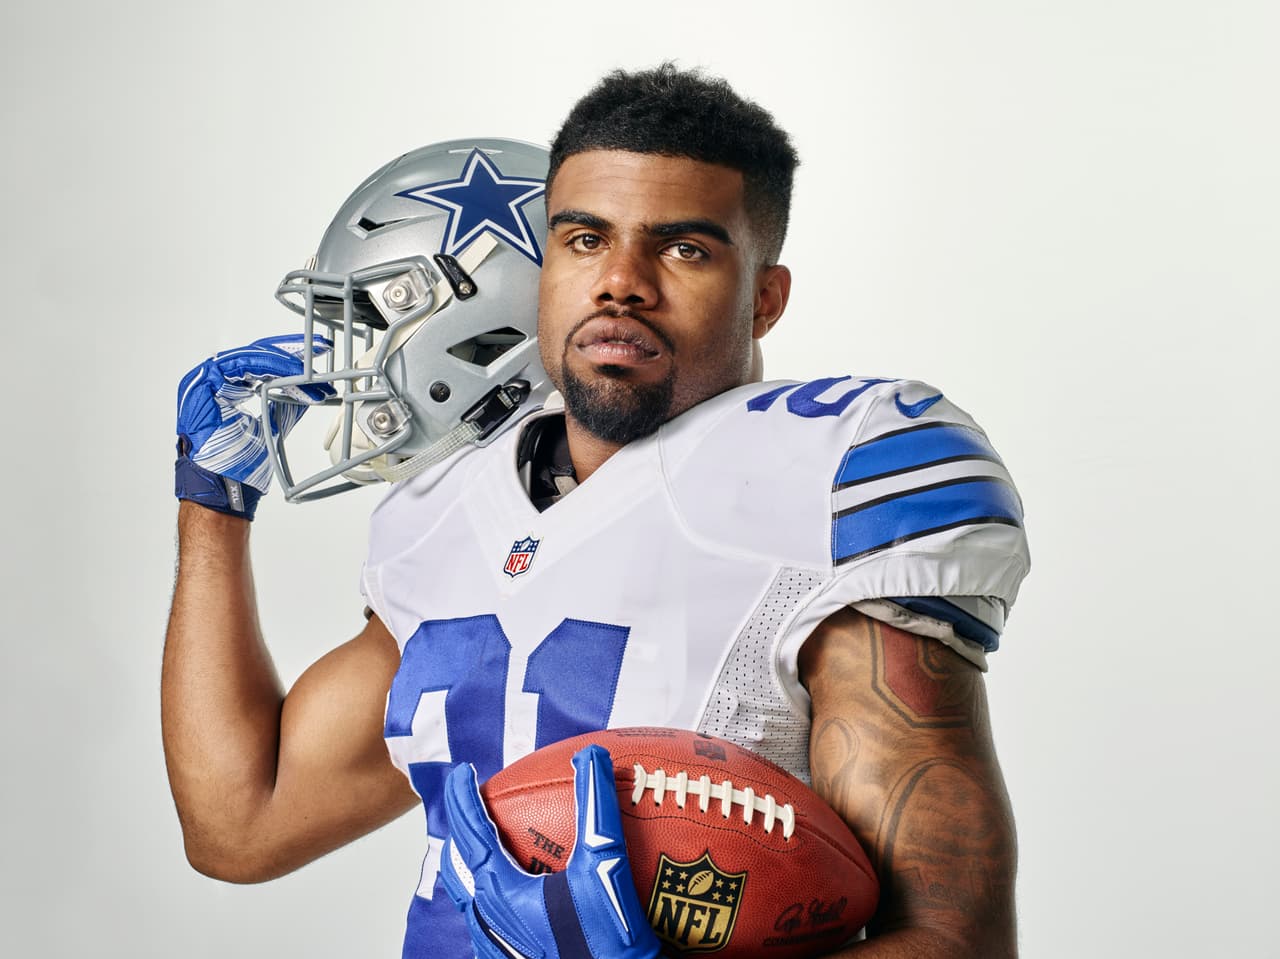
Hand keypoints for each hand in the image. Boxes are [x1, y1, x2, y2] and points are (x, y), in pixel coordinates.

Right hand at [175, 334, 332, 518]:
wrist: (222, 487)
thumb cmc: (237, 466)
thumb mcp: (271, 427)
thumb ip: (284, 406)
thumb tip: (308, 391)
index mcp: (225, 389)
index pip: (260, 363)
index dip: (290, 357)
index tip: (318, 353)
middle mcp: (213, 381)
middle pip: (256, 354)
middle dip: (291, 350)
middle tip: (320, 348)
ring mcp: (204, 381)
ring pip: (251, 357)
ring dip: (284, 360)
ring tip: (311, 366)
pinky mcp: (202, 384)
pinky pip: (242, 364)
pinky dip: (270, 366)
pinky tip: (294, 372)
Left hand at [442, 745, 660, 958]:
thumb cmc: (606, 940)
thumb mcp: (604, 864)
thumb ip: (595, 806)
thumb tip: (589, 755)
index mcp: (499, 891)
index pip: (468, 831)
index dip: (462, 796)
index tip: (462, 772)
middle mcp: (486, 919)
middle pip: (456, 865)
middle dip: (459, 831)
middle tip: (472, 807)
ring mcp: (494, 946)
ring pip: (468, 897)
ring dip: (472, 865)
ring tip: (490, 846)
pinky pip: (487, 922)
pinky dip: (492, 896)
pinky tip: (523, 895)